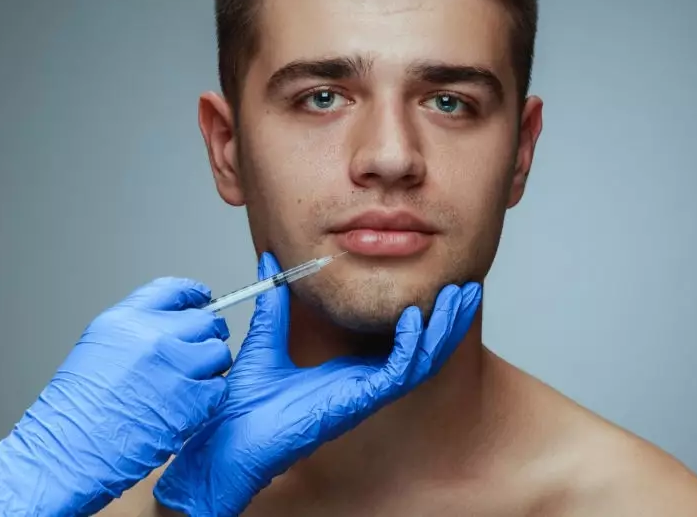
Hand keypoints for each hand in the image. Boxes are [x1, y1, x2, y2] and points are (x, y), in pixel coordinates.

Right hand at [0, 277, 232, 516]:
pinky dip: (208, 398)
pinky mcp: (191, 401)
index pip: (173, 290)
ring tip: (188, 384)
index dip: (193, 295)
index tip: (202, 299)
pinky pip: (219, 388)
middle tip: (196, 353)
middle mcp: (152, 338)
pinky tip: (186, 407)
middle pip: (204, 320)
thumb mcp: (96, 350)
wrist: (66, 455)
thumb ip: (135, 332)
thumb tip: (171, 326)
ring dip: (209, 368)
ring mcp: (175, 368)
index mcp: (125, 321)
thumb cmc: (73, 414)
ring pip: (217, 352)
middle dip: (204, 336)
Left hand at [153, 252, 481, 516]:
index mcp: (350, 372)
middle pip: (424, 350)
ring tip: (460, 297)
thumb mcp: (264, 337)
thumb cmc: (244, 401)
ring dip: (443, 328)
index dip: (426, 315)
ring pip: (421, 361)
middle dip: (449, 319)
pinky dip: (410, 345)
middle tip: (468, 289)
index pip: (402, 343)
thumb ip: (275, 302)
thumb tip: (270, 261)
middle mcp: (365, 384)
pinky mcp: (359, 402)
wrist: (228, 435)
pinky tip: (414, 319)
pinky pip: (396, 373)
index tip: (440, 286)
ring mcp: (365, 394)